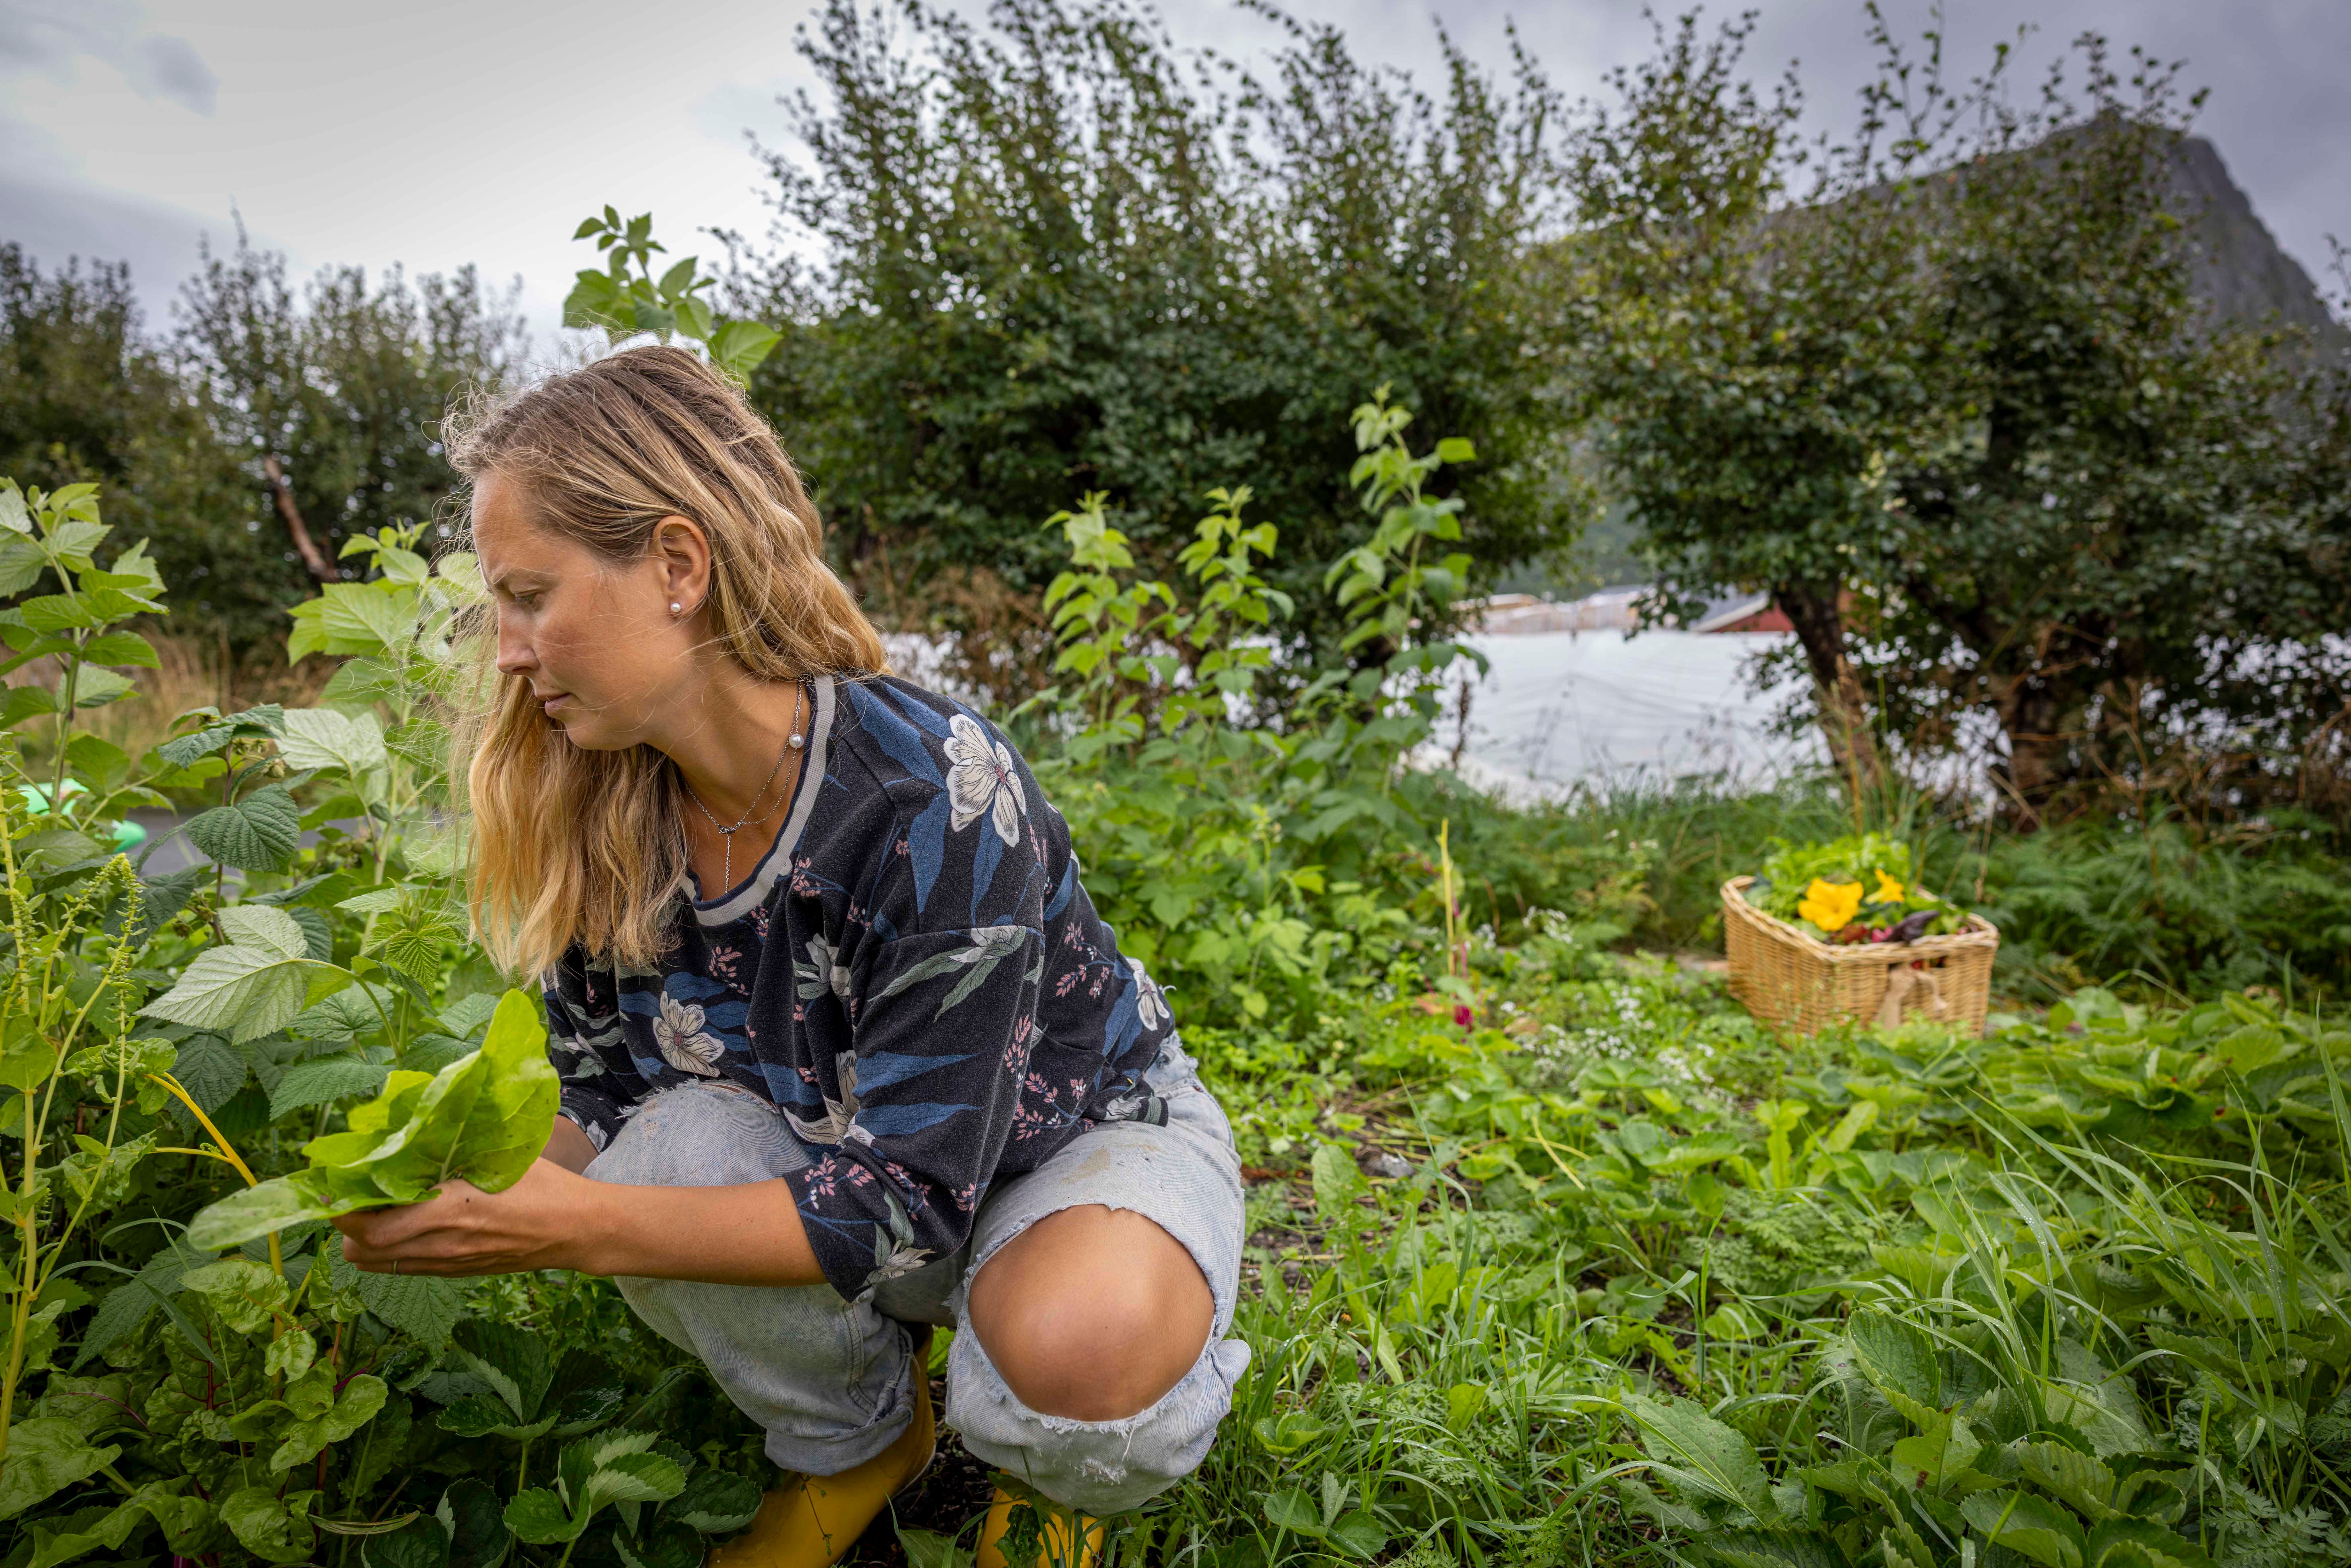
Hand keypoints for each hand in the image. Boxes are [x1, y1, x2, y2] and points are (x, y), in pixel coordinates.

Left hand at [334, 1157, 603, 1277]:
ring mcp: (446, 1264)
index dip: (342, 1209)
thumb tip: (410, 1132)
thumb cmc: (542, 1185)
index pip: (369, 1228)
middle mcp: (439, 1246)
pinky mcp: (456, 1272)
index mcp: (447, 1212)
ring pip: (378, 1264)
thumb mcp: (496, 1157)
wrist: (575, 1229)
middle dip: (346, 1225)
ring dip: (365, 1240)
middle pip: (361, 1252)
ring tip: (377, 1209)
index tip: (337, 1184)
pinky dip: (390, 1249)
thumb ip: (451, 1151)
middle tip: (354, 1194)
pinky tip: (406, 1223)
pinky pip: (404, 1267)